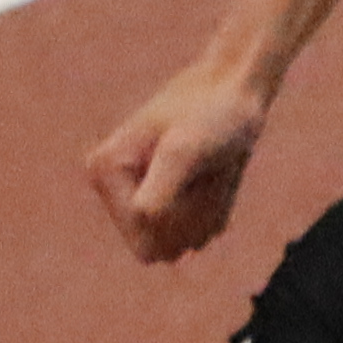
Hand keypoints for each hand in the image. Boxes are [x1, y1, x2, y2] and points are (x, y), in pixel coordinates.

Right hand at [86, 65, 269, 263]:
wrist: (237, 92)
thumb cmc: (213, 113)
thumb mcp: (187, 148)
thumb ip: (163, 183)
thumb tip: (143, 216)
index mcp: (105, 173)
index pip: (143, 240)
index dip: (179, 219)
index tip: (193, 175)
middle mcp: (115, 192)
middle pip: (158, 250)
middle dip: (192, 219)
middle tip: (206, 174)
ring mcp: (140, 200)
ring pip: (179, 246)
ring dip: (205, 214)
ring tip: (210, 172)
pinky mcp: (165, 205)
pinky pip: (194, 237)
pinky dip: (214, 212)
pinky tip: (215, 177)